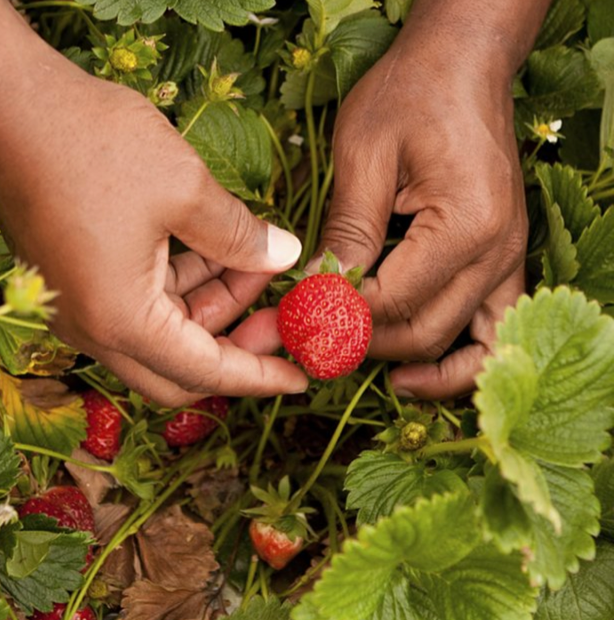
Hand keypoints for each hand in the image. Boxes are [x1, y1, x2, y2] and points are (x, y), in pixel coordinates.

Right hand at [0, 8, 307, 404]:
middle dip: (237, 344)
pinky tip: (221, 249)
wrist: (6, 99)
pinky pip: (144, 301)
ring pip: (166, 331)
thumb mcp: (185, 189)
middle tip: (281, 317)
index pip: (205, 371)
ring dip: (216, 303)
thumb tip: (285, 255)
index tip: (300, 377)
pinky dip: (187, 283)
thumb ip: (240, 235)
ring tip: (260, 262)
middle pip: (181, 367)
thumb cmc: (91, 142)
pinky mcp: (80, 278)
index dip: (259, 376)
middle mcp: (94, 326)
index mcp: (119, 319)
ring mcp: (82, 304)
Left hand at [315, 26, 529, 398]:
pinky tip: (418, 364)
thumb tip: (320, 292)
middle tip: (313, 343)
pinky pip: (491, 329)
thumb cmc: (411, 94)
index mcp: (464, 226)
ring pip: (465, 346)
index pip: (390, 301)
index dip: (336, 318)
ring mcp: (508, 261)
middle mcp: (497, 254)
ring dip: (417, 366)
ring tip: (372, 372)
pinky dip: (459, 358)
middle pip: (424, 332)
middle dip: (363, 344)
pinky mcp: (503, 261)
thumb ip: (348, 231)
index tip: (293, 321)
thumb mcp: (364, 154)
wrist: (462, 65)